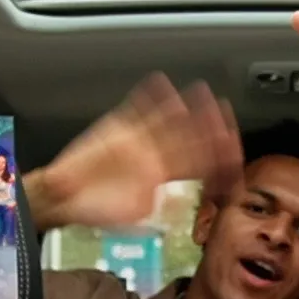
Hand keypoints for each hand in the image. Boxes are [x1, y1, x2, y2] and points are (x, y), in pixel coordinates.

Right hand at [25, 73, 240, 232]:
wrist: (65, 197)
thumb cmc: (97, 210)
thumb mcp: (137, 214)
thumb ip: (160, 203)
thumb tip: (183, 201)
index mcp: (165, 176)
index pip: (199, 162)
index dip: (217, 154)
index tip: (233, 146)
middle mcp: (157, 155)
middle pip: (190, 136)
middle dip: (209, 124)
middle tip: (225, 111)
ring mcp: (140, 139)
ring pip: (169, 118)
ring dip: (186, 105)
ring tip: (201, 92)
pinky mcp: (118, 126)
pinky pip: (136, 106)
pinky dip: (147, 95)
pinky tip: (159, 83)